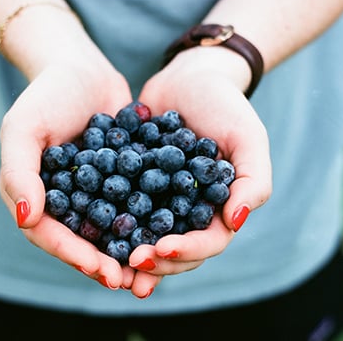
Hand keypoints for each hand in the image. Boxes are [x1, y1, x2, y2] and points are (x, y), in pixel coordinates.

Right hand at [0, 58, 135, 290]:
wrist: (81, 68)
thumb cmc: (45, 95)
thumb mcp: (23, 128)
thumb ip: (18, 173)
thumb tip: (26, 220)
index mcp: (35, 197)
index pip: (51, 235)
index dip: (75, 256)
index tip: (102, 271)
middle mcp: (64, 202)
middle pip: (82, 241)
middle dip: (105, 263)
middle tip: (130, 282)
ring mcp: (94, 193)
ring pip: (110, 230)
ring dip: (129, 252)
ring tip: (152, 269)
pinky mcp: (121, 181)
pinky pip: (133, 206)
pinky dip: (149, 222)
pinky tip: (171, 234)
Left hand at [125, 46, 272, 296]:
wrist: (188, 77)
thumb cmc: (224, 105)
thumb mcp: (248, 137)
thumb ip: (253, 180)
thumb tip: (236, 222)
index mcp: (219, 208)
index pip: (208, 242)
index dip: (187, 251)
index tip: (162, 249)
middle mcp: (189, 212)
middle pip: (175, 250)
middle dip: (155, 261)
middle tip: (132, 262)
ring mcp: (160, 202)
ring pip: (146, 238)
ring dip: (130, 256)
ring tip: (110, 266)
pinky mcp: (134, 187)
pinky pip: (121, 210)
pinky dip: (108, 225)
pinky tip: (89, 233)